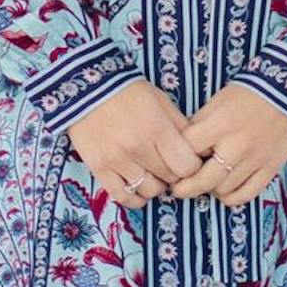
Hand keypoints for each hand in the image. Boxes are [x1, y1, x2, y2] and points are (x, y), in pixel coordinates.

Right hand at [66, 79, 205, 210]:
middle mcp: (138, 148)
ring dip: (156, 186)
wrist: (88, 88)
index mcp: (157, 128)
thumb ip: (181, 127)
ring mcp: (117, 160)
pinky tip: (138, 189)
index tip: (187, 161)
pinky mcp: (99, 168)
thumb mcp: (161, 101)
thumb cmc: (129, 93)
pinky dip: (135, 198)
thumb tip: (199, 152)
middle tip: (169, 165)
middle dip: (174, 174)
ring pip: (149, 191)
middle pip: (169, 179)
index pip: (187, 166)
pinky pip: (123, 197)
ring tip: (153, 175)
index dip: (192, 166)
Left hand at [169, 82, 286, 205]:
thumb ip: (200, 124)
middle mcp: (236, 146)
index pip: (187, 150)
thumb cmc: (249, 94)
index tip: (171, 161)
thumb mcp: (218, 101)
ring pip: (222, 190)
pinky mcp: (269, 169)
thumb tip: (182, 147)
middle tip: (177, 188)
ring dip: (209, 190)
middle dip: (184, 188)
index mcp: (220, 125)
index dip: (175, 157)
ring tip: (205, 183)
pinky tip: (224, 191)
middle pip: (201, 179)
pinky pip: (246, 195)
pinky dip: (231, 198)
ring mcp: (254, 160)